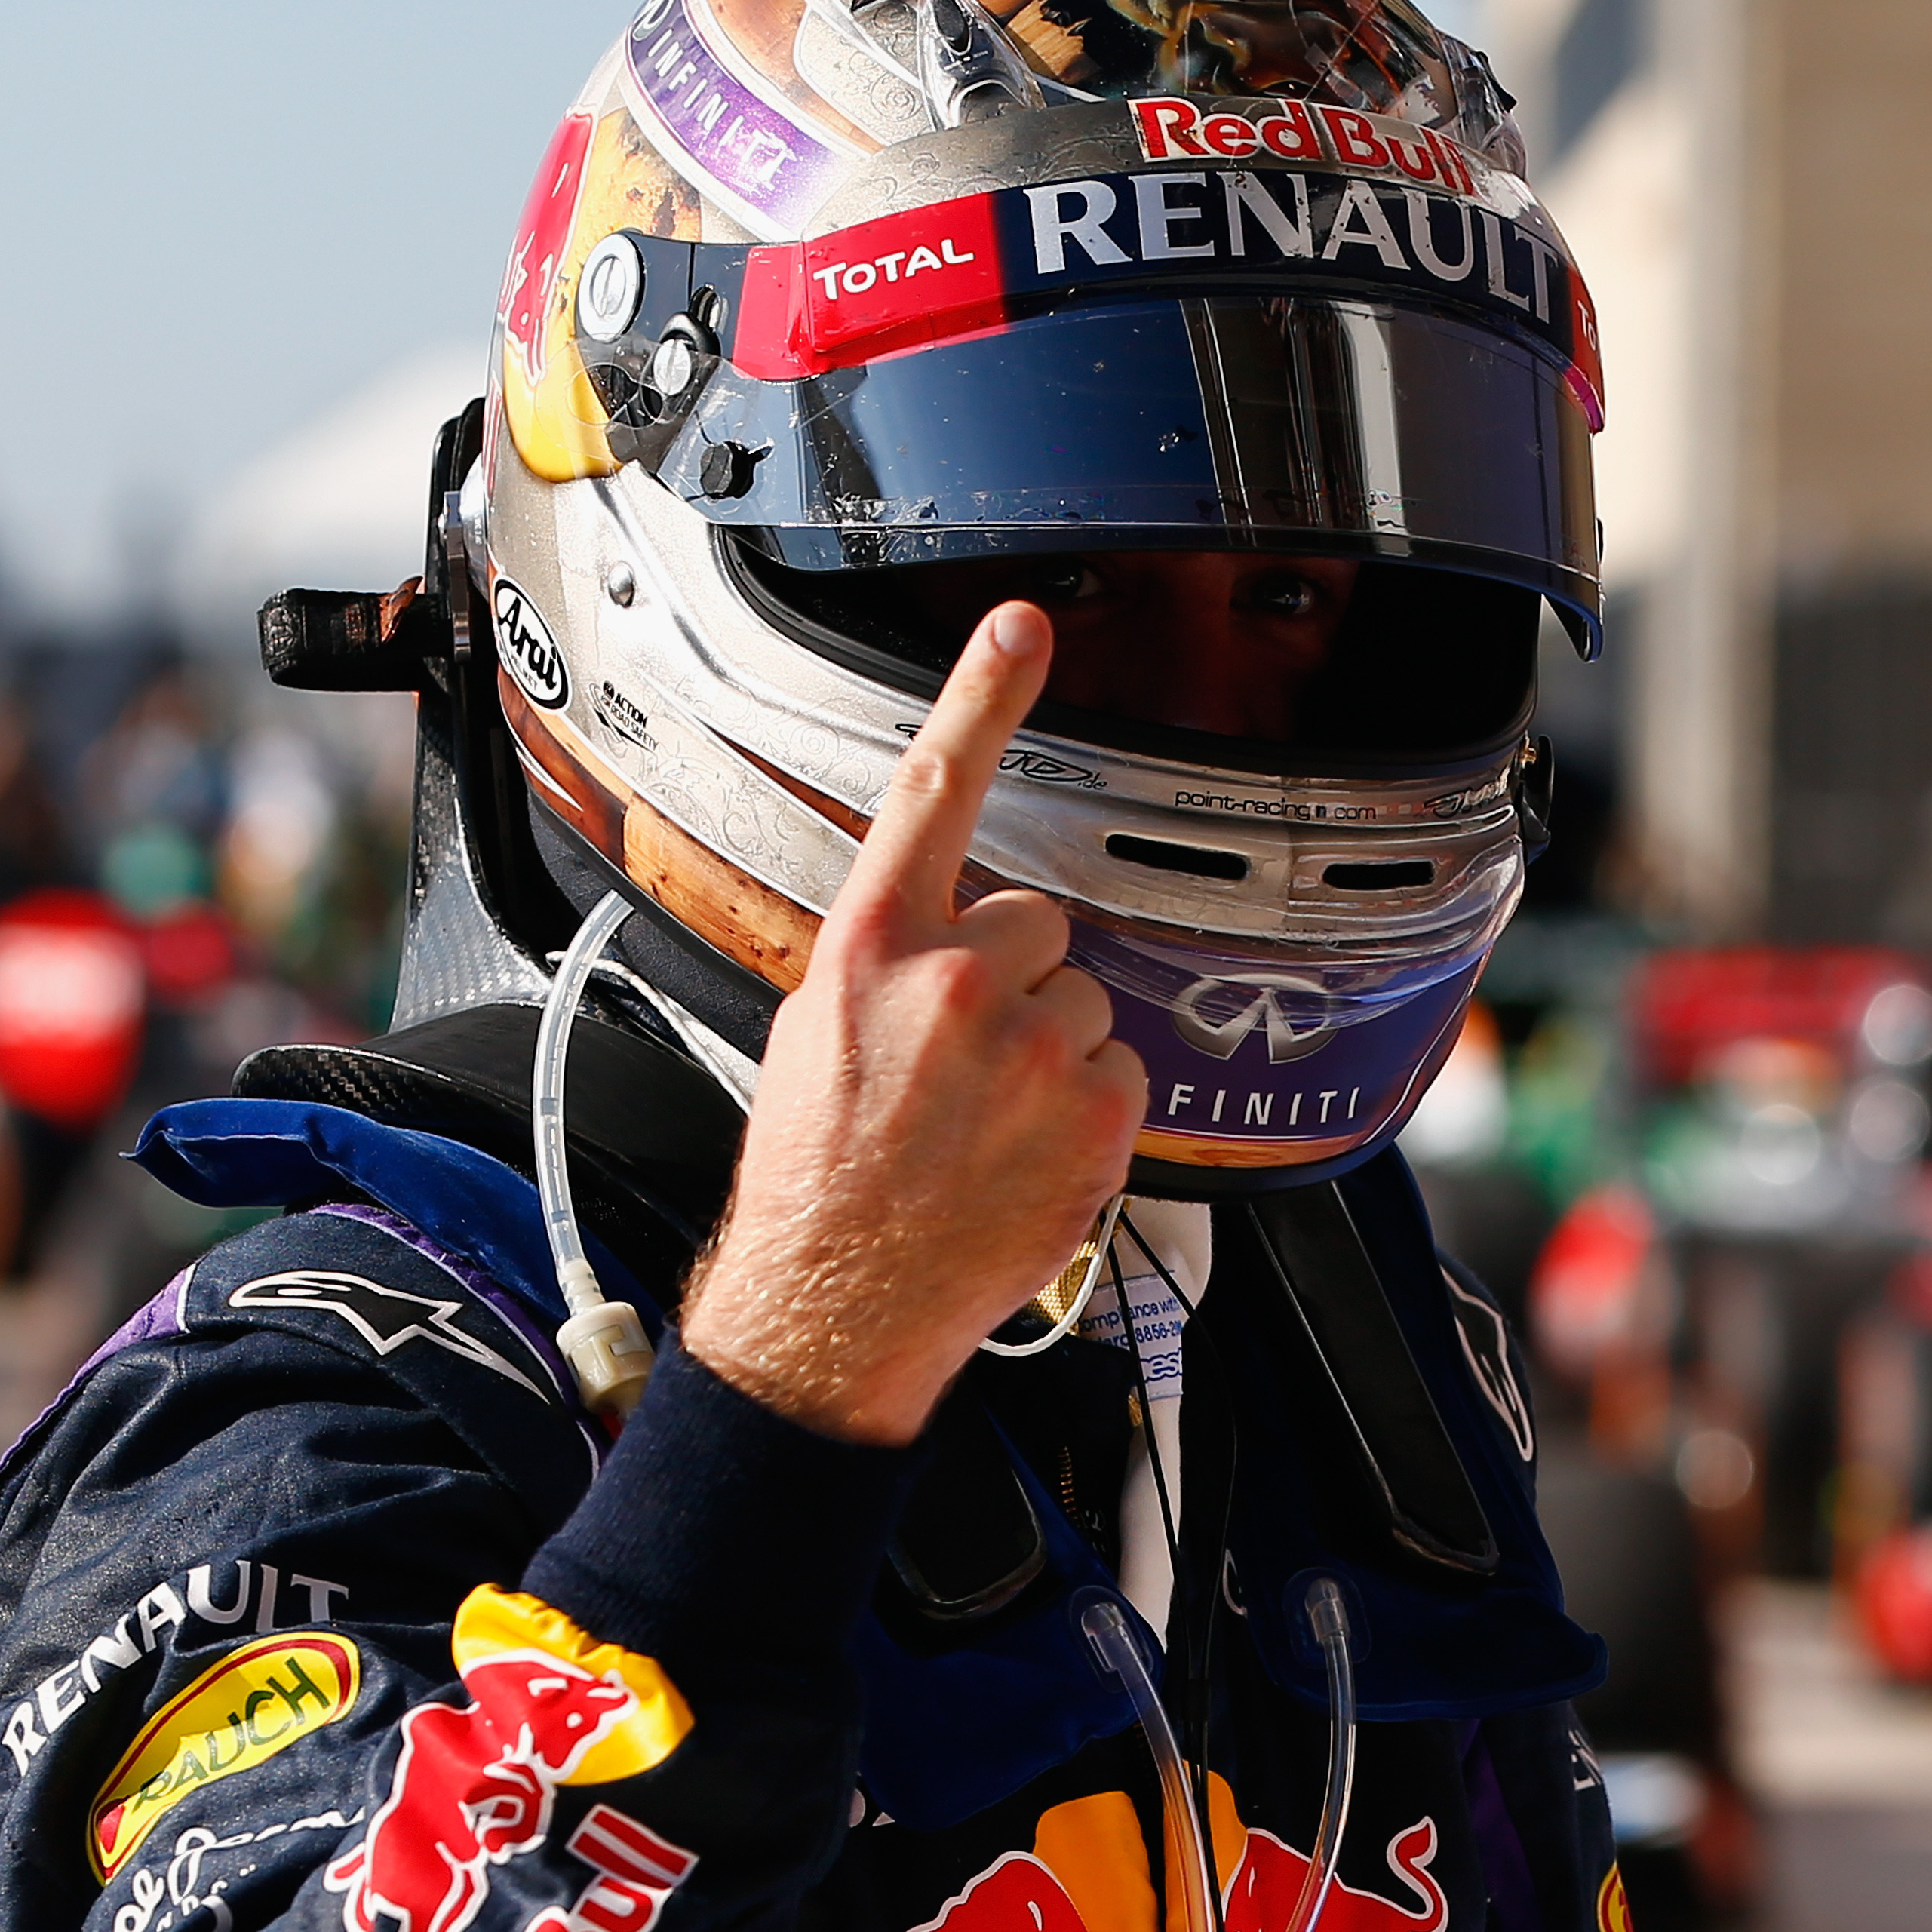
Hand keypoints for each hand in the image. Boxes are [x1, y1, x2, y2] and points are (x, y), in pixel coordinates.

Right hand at [680, 601, 1148, 1444]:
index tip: (1023, 627)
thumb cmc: (815, 1179)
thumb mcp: (815, 1035)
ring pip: (1082, 1002)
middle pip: (1034, 923)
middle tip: (957, 1063)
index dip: (984, 696)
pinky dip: (1084, 1114)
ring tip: (982, 1122)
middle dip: (1011, 980)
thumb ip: (888, 962)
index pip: (936, 791)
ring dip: (1050, 1050)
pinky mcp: (1095, 1116)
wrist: (835, 1304)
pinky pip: (1117, 1074)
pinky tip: (1021, 1155)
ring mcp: (1035, 1049)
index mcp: (872, 950)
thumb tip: (950, 934)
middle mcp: (958, 983)